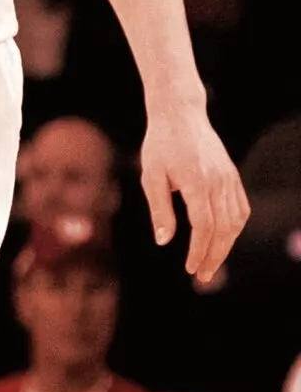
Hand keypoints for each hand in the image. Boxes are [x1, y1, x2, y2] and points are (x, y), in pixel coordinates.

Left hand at [139, 111, 249, 281]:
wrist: (180, 115)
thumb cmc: (159, 145)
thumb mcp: (150, 176)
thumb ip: (159, 209)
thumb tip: (164, 241)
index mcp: (197, 183)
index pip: (203, 226)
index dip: (199, 250)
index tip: (189, 268)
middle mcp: (219, 183)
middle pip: (223, 229)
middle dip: (214, 256)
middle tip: (201, 276)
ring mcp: (230, 179)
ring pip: (236, 221)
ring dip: (226, 245)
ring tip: (211, 263)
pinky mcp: (233, 177)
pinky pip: (241, 208)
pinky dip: (235, 228)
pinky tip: (224, 240)